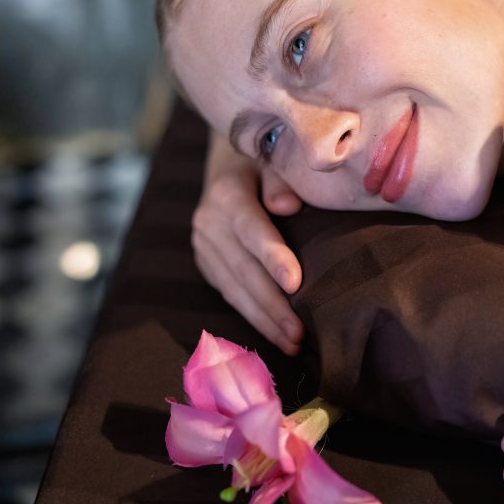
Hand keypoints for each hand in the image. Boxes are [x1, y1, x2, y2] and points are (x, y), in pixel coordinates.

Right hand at [192, 133, 305, 354]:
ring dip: (264, 320)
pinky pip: (230, 294)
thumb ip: (282, 180)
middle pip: (242, 269)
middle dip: (272, 305)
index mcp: (227, 193)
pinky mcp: (207, 264)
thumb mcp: (275, 160)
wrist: (231, 166)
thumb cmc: (267, 163)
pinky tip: (276, 334)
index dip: (272, 257)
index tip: (295, 284)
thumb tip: (288, 206)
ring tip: (293, 343)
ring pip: (234, 289)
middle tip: (299, 333)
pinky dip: (254, 316)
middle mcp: (208, 222)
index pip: (251, 229)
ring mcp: (204, 246)